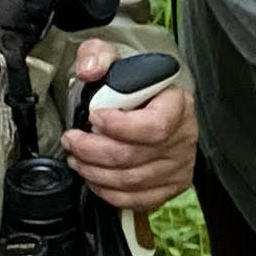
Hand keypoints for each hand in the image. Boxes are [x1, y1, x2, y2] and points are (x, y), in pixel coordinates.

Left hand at [61, 35, 197, 208]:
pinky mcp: (171, 185)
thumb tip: (89, 69)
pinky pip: (137, 199)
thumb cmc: (133, 87)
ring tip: (77, 157)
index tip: (94, 117)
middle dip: (92, 151)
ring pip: (131, 180)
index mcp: (177, 104)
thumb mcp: (114, 59)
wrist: (148, 105)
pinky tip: (94, 177)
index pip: (155, 125)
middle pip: (134, 157)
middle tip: (72, 140)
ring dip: (94, 172)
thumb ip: (98, 56)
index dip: (120, 127)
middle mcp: (183, 136)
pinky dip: (108, 192)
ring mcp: (179, 164)